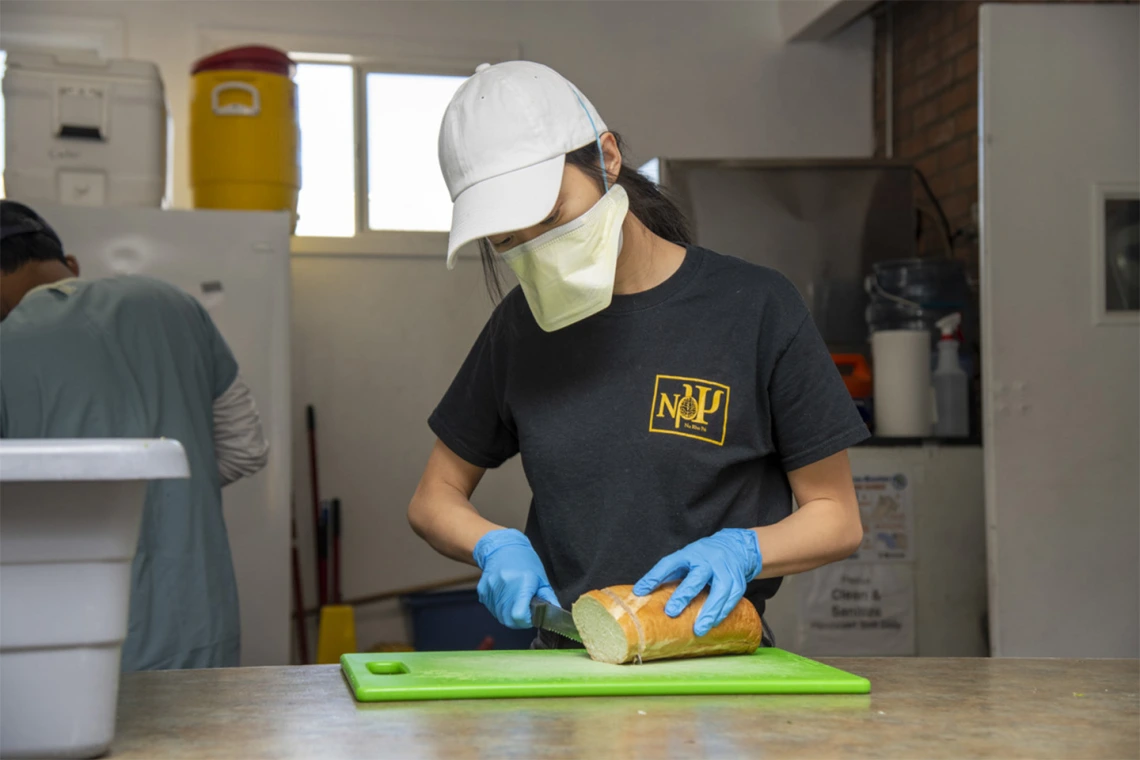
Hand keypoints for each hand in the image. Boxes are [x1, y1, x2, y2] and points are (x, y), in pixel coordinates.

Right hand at [473, 528, 559, 628]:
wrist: (502, 547)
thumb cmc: (525, 561)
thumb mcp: (541, 578)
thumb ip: (548, 598)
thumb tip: (557, 616)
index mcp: (522, 583)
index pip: (519, 615)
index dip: (526, 621)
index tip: (531, 616)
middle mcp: (505, 586)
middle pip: (508, 620)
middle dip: (519, 621)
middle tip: (525, 610)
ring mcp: (491, 588)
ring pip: (499, 616)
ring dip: (508, 614)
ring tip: (515, 600)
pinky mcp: (483, 590)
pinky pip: (491, 609)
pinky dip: (499, 608)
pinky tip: (505, 596)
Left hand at [632, 528, 762, 636]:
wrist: (735, 547)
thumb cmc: (704, 556)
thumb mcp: (685, 558)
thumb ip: (668, 574)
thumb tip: (644, 592)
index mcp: (690, 553)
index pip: (669, 563)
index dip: (654, 577)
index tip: (640, 591)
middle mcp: (708, 560)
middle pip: (696, 577)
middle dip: (684, 595)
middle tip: (671, 612)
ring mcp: (724, 570)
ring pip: (719, 591)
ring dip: (709, 612)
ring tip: (698, 630)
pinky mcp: (738, 581)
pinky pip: (731, 599)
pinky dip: (722, 613)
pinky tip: (713, 624)